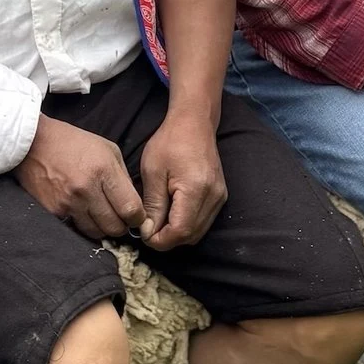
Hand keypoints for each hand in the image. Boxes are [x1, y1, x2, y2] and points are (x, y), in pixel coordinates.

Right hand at [17, 115, 147, 239]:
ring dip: (102, 228)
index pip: (130, 209)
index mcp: (103, 170)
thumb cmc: (74, 143)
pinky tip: (82, 212)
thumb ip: (124, 178)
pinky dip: (83, 224)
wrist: (33, 142)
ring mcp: (67, 202)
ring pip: (96, 233)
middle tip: (119, 218)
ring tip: (100, 215)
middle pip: (114, 227)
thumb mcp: (108, 150)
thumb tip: (135, 207)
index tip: (137, 218)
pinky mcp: (53, 211)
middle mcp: (86, 189)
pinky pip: (76, 229)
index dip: (138, 219)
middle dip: (121, 226)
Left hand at [135, 110, 227, 250]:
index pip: (180, 231)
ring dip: (177, 234)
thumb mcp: (153, 171)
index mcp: (196, 189)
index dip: (160, 240)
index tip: (143, 233)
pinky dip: (186, 225)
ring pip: (198, 232)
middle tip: (147, 228)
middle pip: (190, 236)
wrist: (195, 123)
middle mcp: (213, 197)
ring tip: (157, 221)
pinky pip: (203, 222)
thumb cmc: (170, 142)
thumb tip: (148, 232)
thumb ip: (152, 205)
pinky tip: (171, 214)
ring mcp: (219, 197)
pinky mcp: (220, 196)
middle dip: (167, 239)